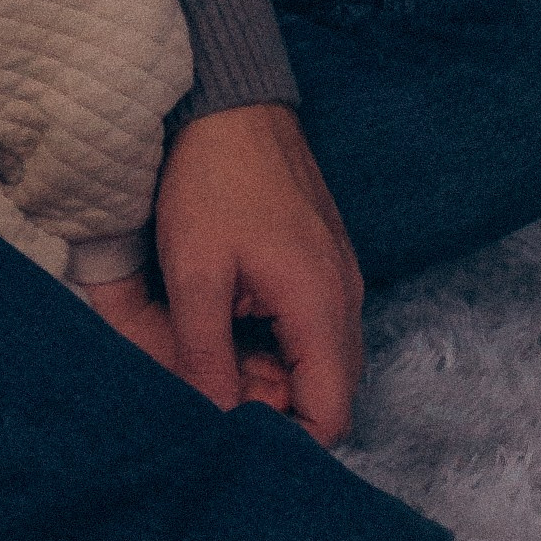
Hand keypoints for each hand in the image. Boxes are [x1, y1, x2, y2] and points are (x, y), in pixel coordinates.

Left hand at [151, 103, 364, 442]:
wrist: (232, 101)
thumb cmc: (212, 179)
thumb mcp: (195, 272)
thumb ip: (206, 355)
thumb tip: (218, 422)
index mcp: (321, 306)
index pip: (331, 416)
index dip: (286, 439)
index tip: (233, 431)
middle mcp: (345, 298)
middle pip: (328, 393)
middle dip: (274, 405)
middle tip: (213, 380)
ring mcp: (339, 277)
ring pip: (318, 360)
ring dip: (272, 371)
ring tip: (215, 344)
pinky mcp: (324, 261)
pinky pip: (313, 326)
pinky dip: (278, 340)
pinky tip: (232, 318)